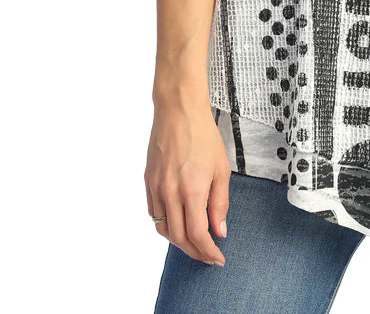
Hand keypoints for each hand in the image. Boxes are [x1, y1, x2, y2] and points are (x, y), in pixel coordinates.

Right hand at [144, 102, 230, 266]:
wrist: (179, 111)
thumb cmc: (204, 136)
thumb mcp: (222, 169)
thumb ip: (220, 203)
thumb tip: (219, 231)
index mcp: (191, 190)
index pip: (197, 234)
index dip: (208, 251)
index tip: (218, 258)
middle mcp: (170, 192)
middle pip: (178, 238)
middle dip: (194, 252)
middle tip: (208, 256)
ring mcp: (156, 187)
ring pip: (163, 228)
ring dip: (179, 242)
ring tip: (194, 243)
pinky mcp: (148, 181)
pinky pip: (154, 213)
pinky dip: (165, 225)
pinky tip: (177, 223)